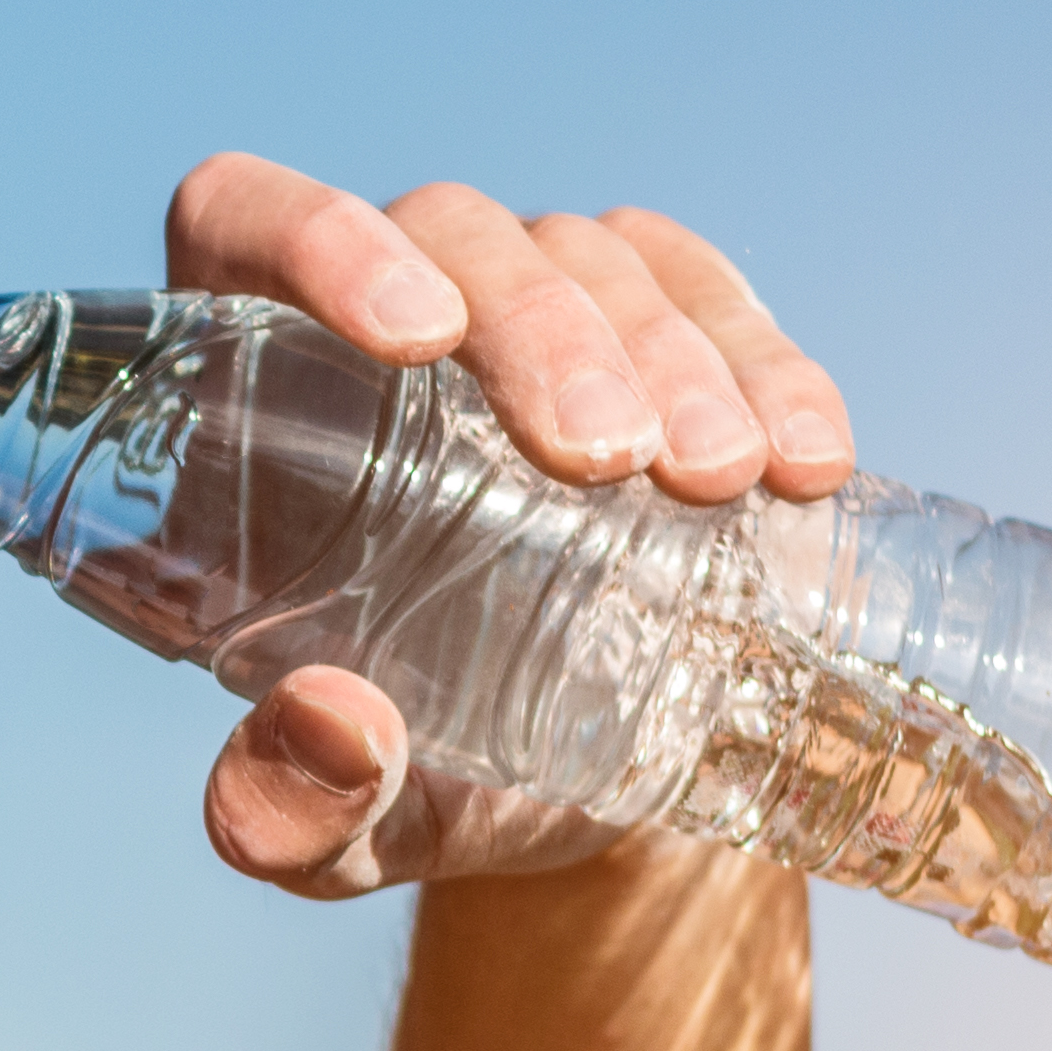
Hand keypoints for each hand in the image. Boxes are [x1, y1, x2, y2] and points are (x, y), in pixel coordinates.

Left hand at [168, 152, 856, 898]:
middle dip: (542, 331)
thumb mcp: (345, 830)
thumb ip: (289, 812)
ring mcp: (530, 307)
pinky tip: (806, 467)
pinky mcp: (656, 329)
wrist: (580, 789)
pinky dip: (768, 366)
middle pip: (451, 229)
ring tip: (721, 484)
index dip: (318, 238)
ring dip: (668, 352)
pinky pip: (708, 291)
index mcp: (250, 394)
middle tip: (610, 462)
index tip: (416, 338)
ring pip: (586, 253)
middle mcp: (386, 314)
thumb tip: (325, 729)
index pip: (245, 220)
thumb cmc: (418, 779)